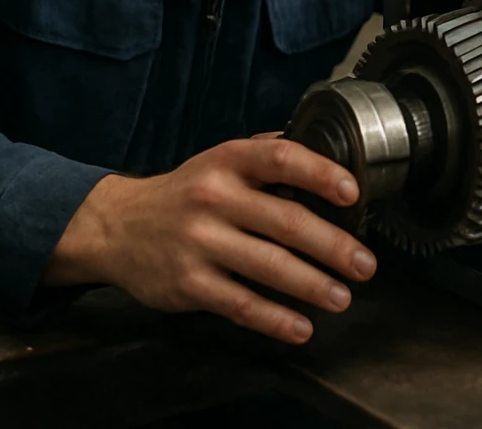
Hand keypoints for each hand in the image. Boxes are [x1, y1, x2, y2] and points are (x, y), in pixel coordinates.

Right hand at [43, 135, 375, 343]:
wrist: (115, 226)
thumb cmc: (186, 192)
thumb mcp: (220, 160)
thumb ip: (268, 155)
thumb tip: (331, 153)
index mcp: (228, 162)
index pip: (281, 159)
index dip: (320, 173)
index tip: (352, 192)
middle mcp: (214, 198)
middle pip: (286, 222)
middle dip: (334, 246)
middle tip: (366, 264)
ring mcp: (200, 242)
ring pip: (268, 267)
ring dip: (313, 285)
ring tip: (343, 297)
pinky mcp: (188, 283)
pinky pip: (240, 304)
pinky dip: (274, 319)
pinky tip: (301, 327)